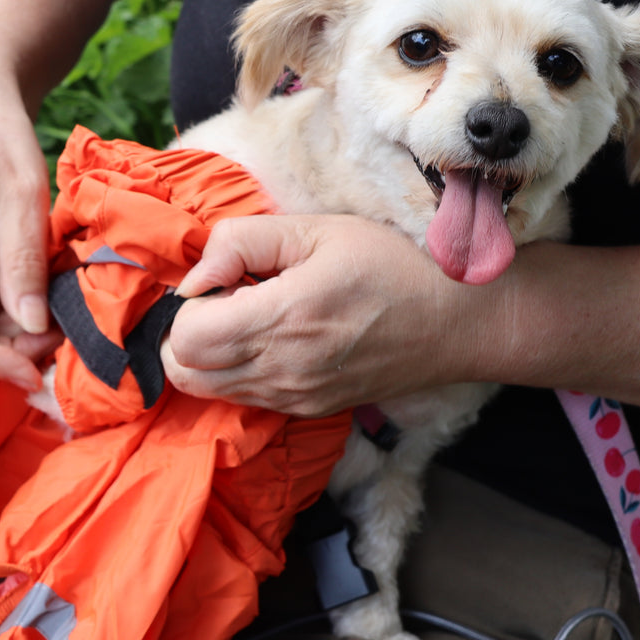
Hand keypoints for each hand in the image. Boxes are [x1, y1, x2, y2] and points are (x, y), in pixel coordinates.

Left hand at [161, 213, 491, 415]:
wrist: (455, 322)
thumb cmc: (389, 265)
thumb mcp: (316, 229)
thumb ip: (241, 243)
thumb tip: (194, 277)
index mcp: (282, 318)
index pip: (185, 339)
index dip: (186, 306)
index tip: (220, 281)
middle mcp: (282, 369)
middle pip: (184, 373)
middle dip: (187, 334)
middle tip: (225, 300)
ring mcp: (294, 397)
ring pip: (209, 392)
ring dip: (209, 356)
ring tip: (249, 318)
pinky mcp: (307, 409)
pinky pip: (245, 399)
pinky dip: (238, 373)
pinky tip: (273, 339)